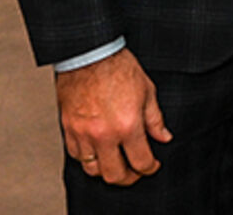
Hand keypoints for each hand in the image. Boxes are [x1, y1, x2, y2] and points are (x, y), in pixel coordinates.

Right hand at [54, 48, 170, 185]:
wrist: (90, 54)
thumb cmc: (118, 67)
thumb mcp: (147, 91)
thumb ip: (155, 119)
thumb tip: (164, 137)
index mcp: (127, 125)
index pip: (141, 162)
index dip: (150, 168)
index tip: (152, 165)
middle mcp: (104, 134)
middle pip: (115, 174)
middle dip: (128, 178)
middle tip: (135, 171)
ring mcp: (83, 133)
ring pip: (93, 169)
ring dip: (106, 169)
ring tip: (116, 162)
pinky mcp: (69, 128)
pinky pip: (76, 155)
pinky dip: (87, 157)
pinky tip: (97, 150)